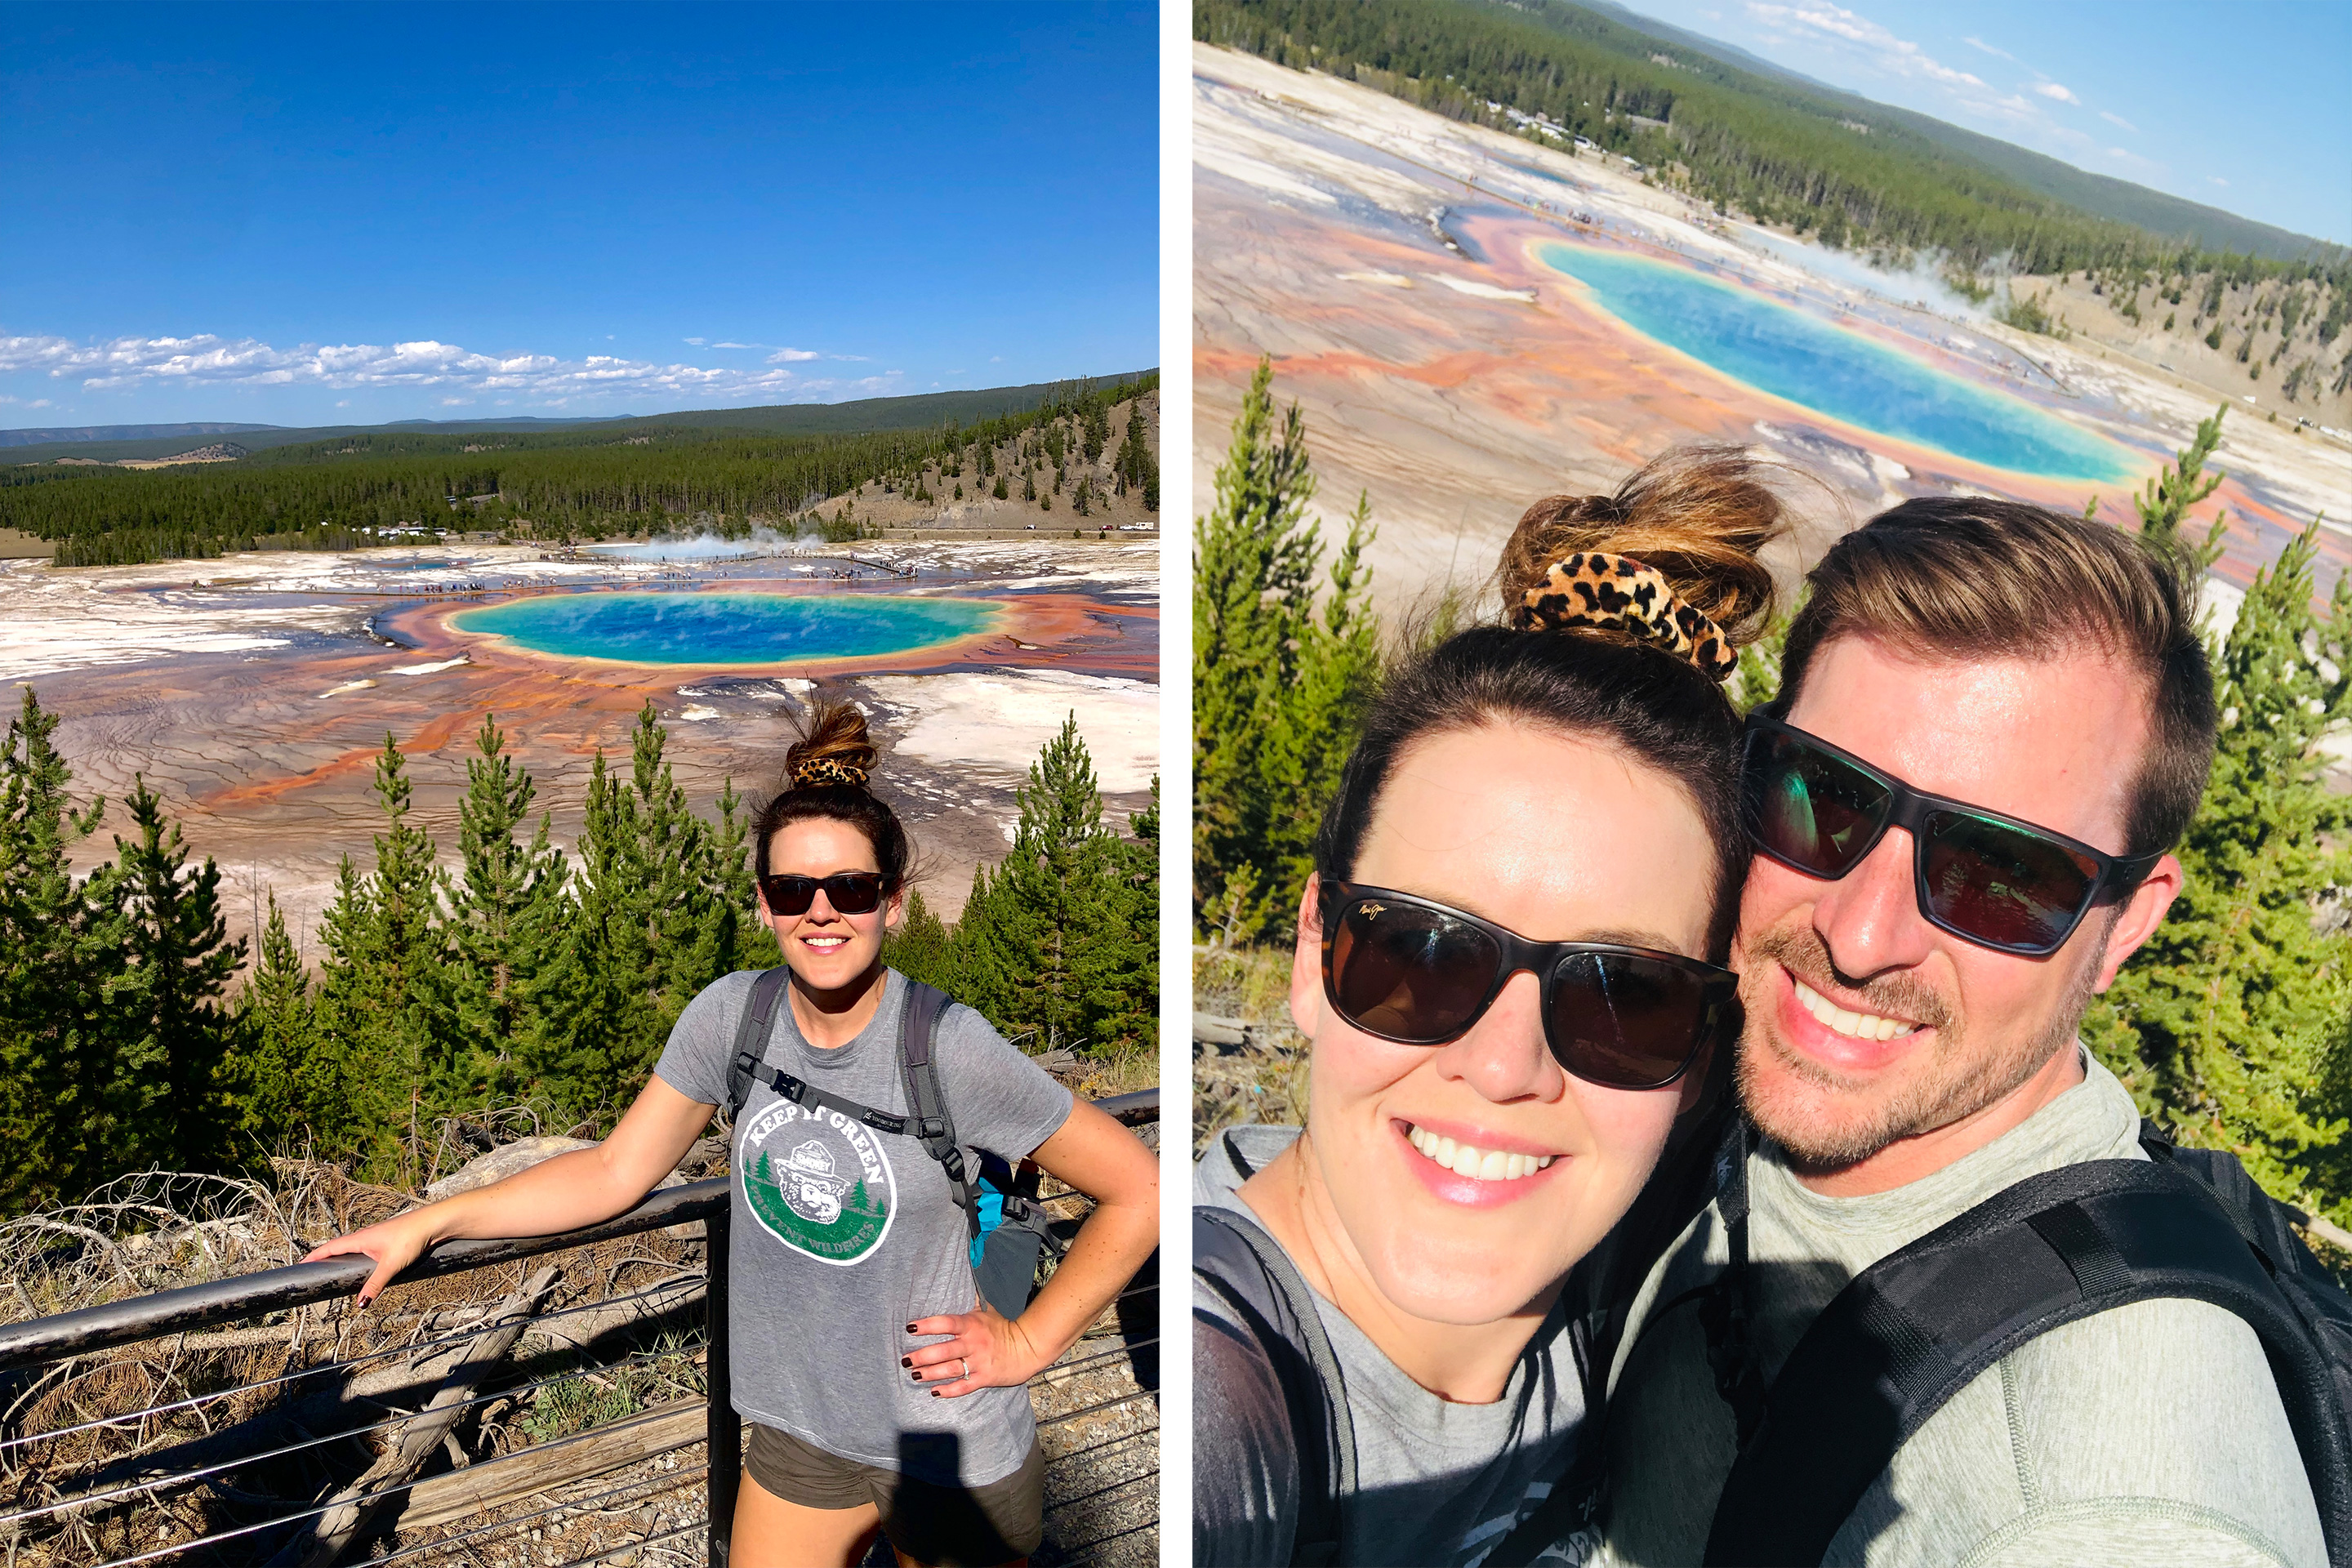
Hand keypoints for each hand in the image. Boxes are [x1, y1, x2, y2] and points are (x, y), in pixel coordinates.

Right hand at [302, 1211, 435, 1305]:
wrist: (433, 1223)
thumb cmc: (412, 1238)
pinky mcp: (387, 1240)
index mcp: (360, 1239)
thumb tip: (360, 1304)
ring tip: (330, 1270)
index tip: (300, 1265)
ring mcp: (376, 1237)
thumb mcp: (391, 1265)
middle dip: (323, 1258)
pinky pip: (365, 1249)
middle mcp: (365, 1236)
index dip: (314, 1256)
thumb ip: (375, 1284)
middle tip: (311, 1269)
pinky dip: (355, 1257)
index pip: (330, 1248)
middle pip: (338, 1247)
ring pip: (352, 1248)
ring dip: (339, 1257)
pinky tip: (360, 1265)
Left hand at [901, 1302, 1045, 1398]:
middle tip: (905, 1360)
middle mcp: (973, 1343)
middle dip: (922, 1356)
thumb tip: (963, 1274)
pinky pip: (964, 1386)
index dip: (927, 1325)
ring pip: (950, 1369)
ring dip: (931, 1373)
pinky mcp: (984, 1378)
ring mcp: (979, 1362)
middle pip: (943, 1351)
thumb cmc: (1002, 1328)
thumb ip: (970, 1299)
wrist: (1027, 1348)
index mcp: (971, 1325)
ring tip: (915, 1375)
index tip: (910, 1328)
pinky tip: (935, 1391)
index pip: (946, 1323)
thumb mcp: (986, 1310)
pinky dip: (949, 1390)